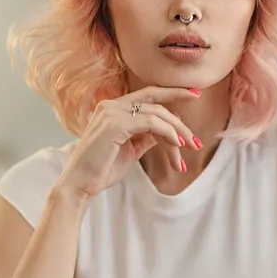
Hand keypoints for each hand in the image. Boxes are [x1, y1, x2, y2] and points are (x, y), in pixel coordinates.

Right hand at [54, 87, 202, 201]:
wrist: (80, 184)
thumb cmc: (102, 169)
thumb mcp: (131, 150)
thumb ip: (146, 137)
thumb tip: (167, 131)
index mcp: (113, 109)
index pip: (148, 94)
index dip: (173, 93)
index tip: (194, 94)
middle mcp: (111, 105)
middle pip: (156, 103)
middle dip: (180, 122)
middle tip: (196, 141)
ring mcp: (112, 113)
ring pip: (157, 114)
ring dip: (177, 132)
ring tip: (188, 149)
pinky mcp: (114, 124)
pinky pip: (151, 123)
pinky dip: (167, 133)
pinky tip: (176, 145)